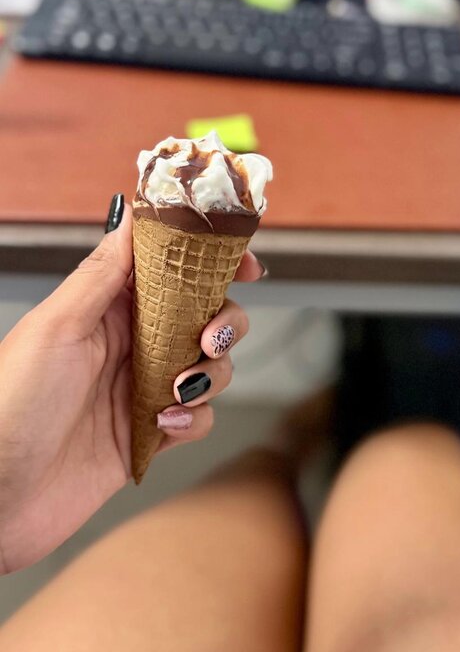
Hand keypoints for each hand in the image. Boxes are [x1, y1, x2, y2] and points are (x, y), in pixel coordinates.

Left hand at [0, 199, 263, 573]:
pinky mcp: (149, 436)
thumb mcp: (56, 327)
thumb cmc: (10, 408)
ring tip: (177, 390)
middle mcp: (128, 344)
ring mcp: (141, 391)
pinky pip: (197, 418)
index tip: (244, 264)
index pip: (168, 269)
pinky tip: (161, 427)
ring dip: (209, 374)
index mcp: (104, 308)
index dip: (209, 261)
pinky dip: (192, 420)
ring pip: (210, 367)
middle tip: (210, 339)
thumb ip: (102, 274)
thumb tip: (133, 215)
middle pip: (203, 316)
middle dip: (223, 322)